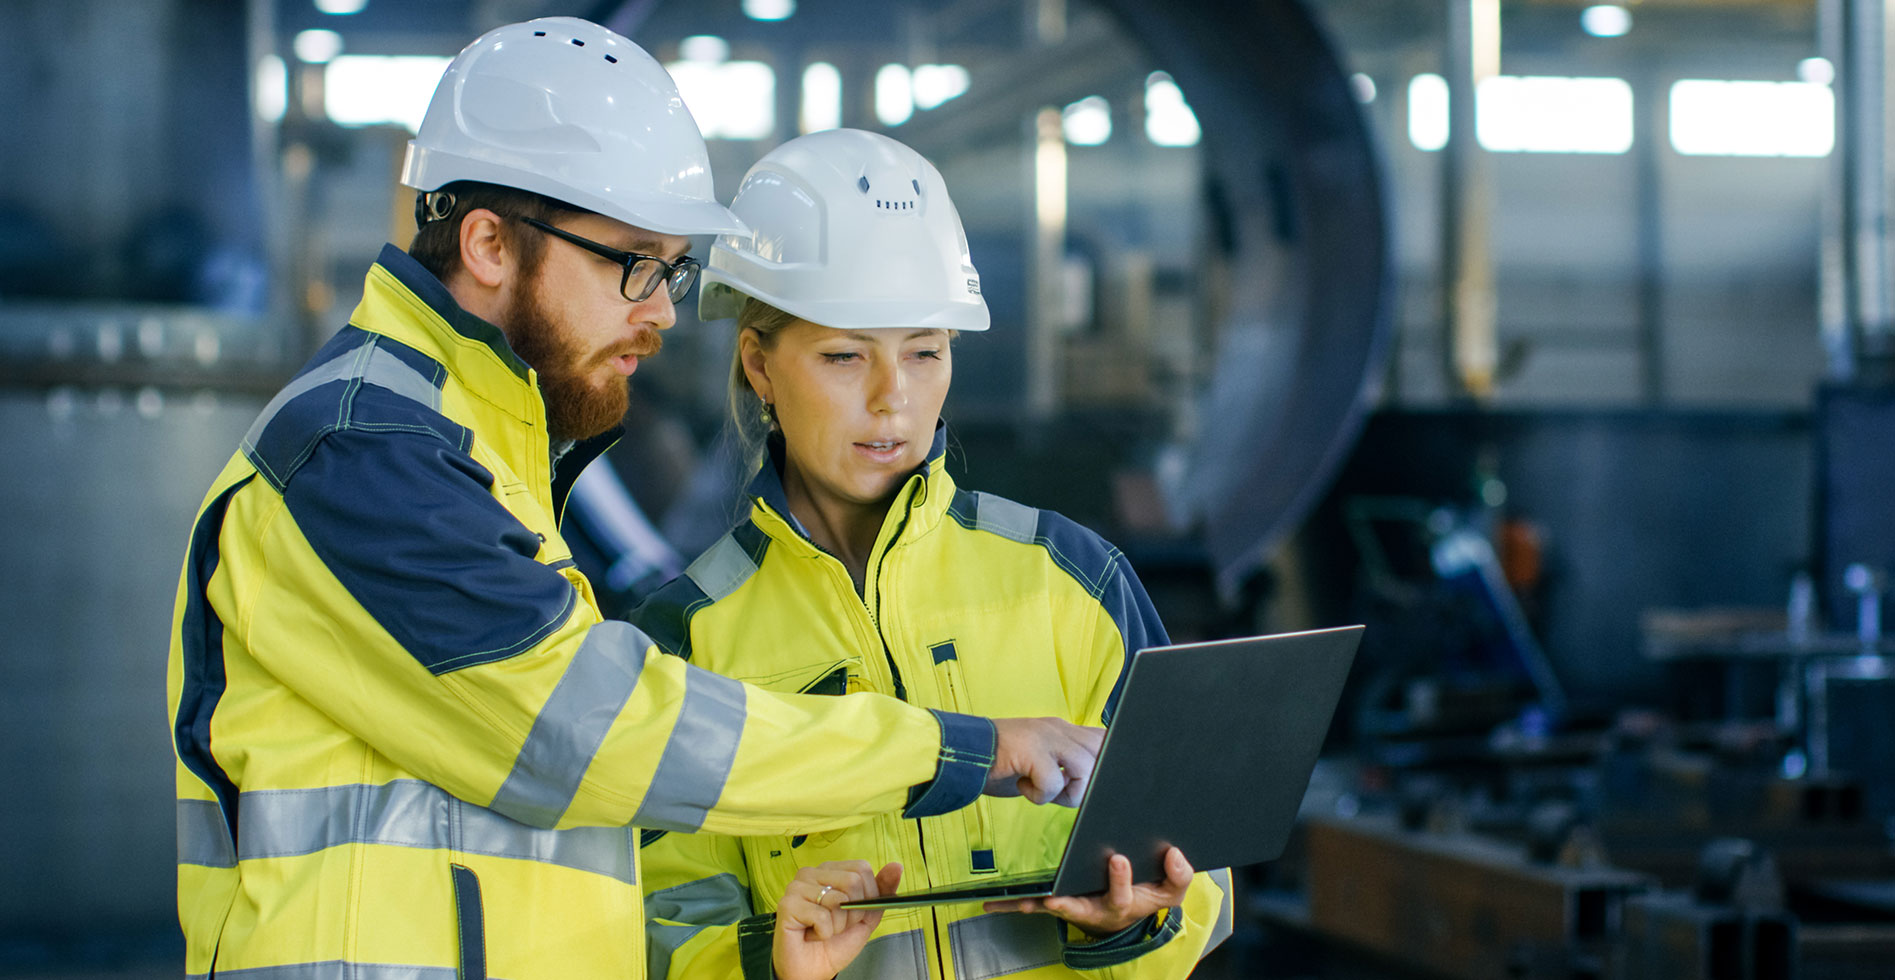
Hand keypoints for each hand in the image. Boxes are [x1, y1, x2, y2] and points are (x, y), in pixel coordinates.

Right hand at [772, 860, 901, 979]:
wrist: (813, 970)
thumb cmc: (835, 942)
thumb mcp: (866, 916)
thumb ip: (882, 890)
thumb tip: (897, 866)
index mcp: (830, 870)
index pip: (862, 868)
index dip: (867, 895)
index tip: (855, 913)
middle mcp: (811, 873)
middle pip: (852, 881)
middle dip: (853, 913)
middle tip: (838, 925)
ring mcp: (796, 887)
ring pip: (837, 900)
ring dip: (838, 925)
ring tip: (824, 930)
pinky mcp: (787, 904)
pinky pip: (822, 916)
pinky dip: (824, 932)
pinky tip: (812, 934)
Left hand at [983, 847, 1193, 937]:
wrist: (1129, 912)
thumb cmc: (1147, 895)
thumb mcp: (1170, 890)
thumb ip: (1178, 874)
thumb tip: (1175, 854)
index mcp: (1123, 903)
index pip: (1124, 894)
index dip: (1121, 879)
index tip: (1117, 859)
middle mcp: (1095, 909)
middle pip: (1082, 908)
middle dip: (1069, 904)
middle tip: (1056, 898)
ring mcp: (1074, 908)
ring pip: (1052, 908)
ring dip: (1034, 906)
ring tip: (1017, 902)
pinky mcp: (1058, 904)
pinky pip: (1035, 904)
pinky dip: (1014, 903)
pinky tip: (992, 901)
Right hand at [988, 718, 1103, 805]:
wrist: (958, 752)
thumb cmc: (998, 763)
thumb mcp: (1038, 759)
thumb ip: (1063, 764)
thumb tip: (1089, 785)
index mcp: (1061, 729)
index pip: (1103, 737)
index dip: (1105, 762)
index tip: (1086, 783)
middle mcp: (1058, 728)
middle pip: (1103, 753)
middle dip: (1088, 783)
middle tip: (1060, 790)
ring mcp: (1045, 737)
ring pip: (1086, 769)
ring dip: (1066, 792)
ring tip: (1041, 790)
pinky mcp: (1031, 750)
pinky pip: (1054, 782)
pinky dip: (1039, 796)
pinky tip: (1021, 786)